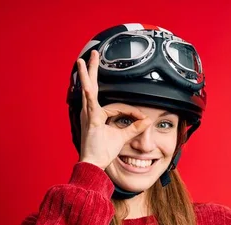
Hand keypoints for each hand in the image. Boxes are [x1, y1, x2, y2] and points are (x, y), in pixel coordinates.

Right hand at [76, 50, 151, 169]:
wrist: (94, 164)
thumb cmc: (102, 152)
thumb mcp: (122, 138)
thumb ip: (134, 128)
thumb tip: (147, 122)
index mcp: (96, 114)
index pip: (117, 106)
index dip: (132, 112)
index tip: (143, 119)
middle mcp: (90, 112)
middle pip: (92, 87)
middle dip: (92, 70)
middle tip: (92, 55)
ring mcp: (88, 115)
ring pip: (88, 91)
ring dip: (86, 75)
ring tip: (84, 61)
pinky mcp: (90, 121)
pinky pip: (91, 105)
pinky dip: (89, 95)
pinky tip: (87, 85)